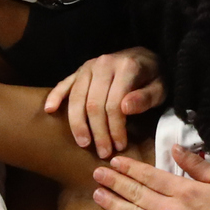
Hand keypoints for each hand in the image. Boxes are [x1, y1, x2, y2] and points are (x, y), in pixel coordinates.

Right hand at [43, 48, 164, 158]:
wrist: (144, 56)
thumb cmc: (154, 76)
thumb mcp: (160, 87)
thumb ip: (146, 98)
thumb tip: (125, 108)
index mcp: (126, 67)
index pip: (114, 104)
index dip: (115, 128)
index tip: (119, 146)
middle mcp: (103, 64)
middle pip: (94, 104)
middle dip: (98, 132)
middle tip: (103, 152)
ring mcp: (89, 66)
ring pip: (77, 98)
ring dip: (78, 124)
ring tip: (84, 143)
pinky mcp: (79, 70)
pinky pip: (64, 83)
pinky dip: (55, 96)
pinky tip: (49, 110)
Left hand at [94, 147, 209, 209]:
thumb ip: (196, 164)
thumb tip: (175, 148)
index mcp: (184, 191)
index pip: (150, 176)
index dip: (130, 168)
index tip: (115, 161)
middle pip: (137, 193)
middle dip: (115, 182)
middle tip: (97, 173)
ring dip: (114, 204)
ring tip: (97, 195)